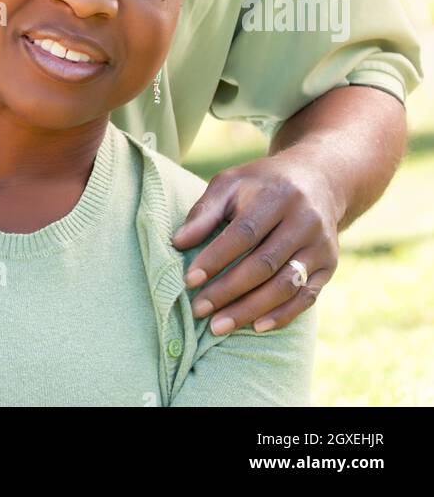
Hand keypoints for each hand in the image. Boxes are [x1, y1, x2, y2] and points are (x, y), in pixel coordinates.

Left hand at [171, 150, 339, 333]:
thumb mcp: (232, 183)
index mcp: (277, 195)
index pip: (244, 233)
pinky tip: (255, 326)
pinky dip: (282, 315)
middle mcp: (304, 220)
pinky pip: (306, 297)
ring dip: (250, 309)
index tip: (190, 280)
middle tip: (199, 309)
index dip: (216, 258)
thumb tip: (178, 242)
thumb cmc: (262, 184)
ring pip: (285, 285)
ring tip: (218, 325)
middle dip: (228, 290)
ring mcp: (320, 245)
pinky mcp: (329, 266)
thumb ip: (205, 211)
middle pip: (264, 263)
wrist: (317, 180)